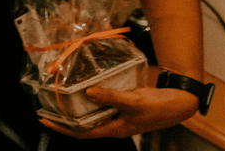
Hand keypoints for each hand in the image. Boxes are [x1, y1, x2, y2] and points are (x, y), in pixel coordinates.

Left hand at [40, 85, 198, 138]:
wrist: (180, 101)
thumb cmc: (160, 106)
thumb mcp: (134, 101)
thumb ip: (111, 97)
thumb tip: (88, 93)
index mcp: (115, 129)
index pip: (82, 133)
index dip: (62, 128)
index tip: (44, 120)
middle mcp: (115, 125)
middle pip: (84, 126)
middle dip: (65, 120)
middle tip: (47, 109)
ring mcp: (119, 118)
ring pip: (93, 116)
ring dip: (77, 109)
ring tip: (60, 100)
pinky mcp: (123, 108)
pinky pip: (103, 106)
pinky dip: (92, 100)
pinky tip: (85, 91)